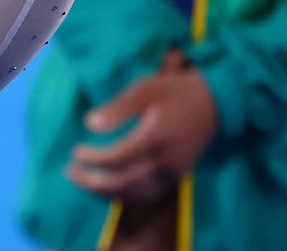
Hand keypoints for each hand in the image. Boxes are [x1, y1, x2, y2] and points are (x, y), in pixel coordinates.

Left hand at [66, 51, 218, 203]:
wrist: (217, 103)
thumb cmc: (176, 92)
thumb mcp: (144, 90)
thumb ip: (117, 109)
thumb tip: (89, 124)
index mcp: (156, 139)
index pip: (117, 158)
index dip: (93, 159)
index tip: (75, 151)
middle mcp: (166, 162)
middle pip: (123, 183)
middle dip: (91, 182)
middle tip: (69, 170)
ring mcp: (174, 173)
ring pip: (134, 194)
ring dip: (104, 192)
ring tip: (80, 180)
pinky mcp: (177, 177)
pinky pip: (147, 195)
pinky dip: (124, 196)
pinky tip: (106, 187)